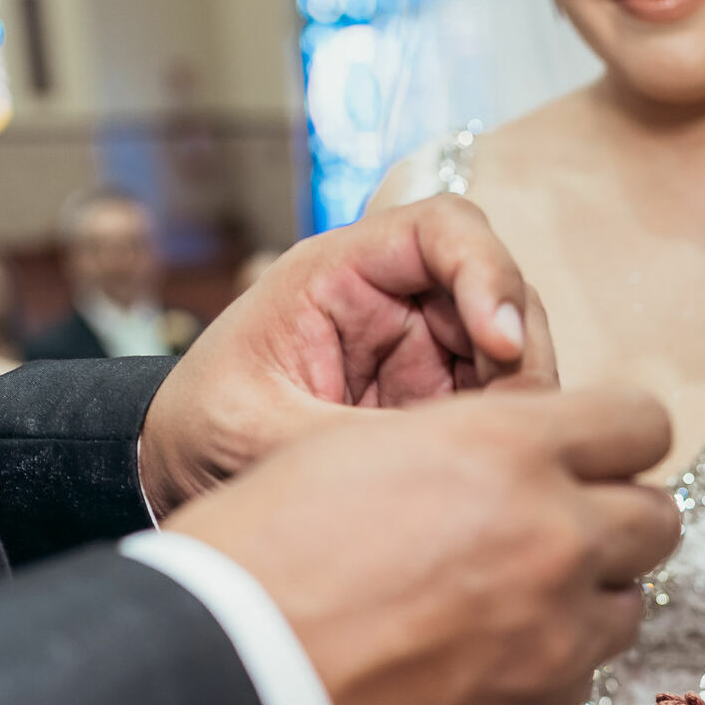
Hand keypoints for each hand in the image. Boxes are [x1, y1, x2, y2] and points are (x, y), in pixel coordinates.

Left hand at [140, 195, 559, 516]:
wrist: (181, 468)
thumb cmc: (203, 431)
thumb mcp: (261, 436)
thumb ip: (355, 441)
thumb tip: (457, 460)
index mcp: (339, 273)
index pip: (445, 228)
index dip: (488, 272)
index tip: (499, 343)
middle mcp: (396, 299)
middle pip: (502, 292)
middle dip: (520, 355)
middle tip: (510, 428)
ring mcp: (426, 351)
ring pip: (517, 352)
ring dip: (523, 402)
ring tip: (492, 462)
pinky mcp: (441, 401)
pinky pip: (503, 405)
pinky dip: (512, 436)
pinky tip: (486, 476)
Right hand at [166, 389, 680, 704]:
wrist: (221, 687)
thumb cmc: (260, 557)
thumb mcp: (354, 448)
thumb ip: (467, 448)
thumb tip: (521, 461)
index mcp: (509, 449)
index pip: (640, 423)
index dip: (613, 437)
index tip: (588, 454)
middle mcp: (555, 539)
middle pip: (658, 518)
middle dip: (615, 518)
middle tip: (557, 528)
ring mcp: (556, 638)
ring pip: (629, 605)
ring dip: (589, 597)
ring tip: (511, 602)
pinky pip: (580, 677)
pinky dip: (547, 666)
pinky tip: (478, 663)